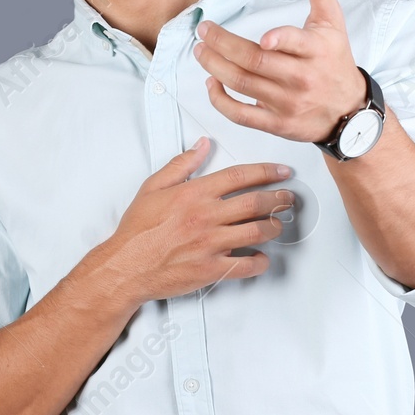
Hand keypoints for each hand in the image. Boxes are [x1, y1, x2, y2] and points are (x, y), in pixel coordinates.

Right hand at [97, 138, 293, 306]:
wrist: (127, 266)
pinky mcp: (212, 269)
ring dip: (274, 227)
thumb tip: (202, 145)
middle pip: (256, 203)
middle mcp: (206, 216)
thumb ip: (181, 164)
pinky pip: (246, 265)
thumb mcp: (153, 187)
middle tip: (288, 197)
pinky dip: (260, 262)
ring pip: (257, 232)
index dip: (266, 171)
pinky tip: (262, 257)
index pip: (239, 176)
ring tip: (278, 223)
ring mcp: (211, 244)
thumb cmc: (138, 229)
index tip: (282, 171)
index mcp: (194, 194)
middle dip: (279, 198)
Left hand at [193, 0, 365, 143]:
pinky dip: (220, 100)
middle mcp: (303, 78)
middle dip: (222, 45)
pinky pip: (241, 114)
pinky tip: (211, 81)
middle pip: (256, 61)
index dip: (280, 40)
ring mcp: (289, 103)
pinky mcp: (277, 124)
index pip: (296, 44)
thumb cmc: (335, 60)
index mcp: (317, 51)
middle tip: (203, 30)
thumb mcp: (332, 23)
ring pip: (243, 84)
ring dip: (215, 66)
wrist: (349, 110)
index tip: (262, 37)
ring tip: (200, 50)